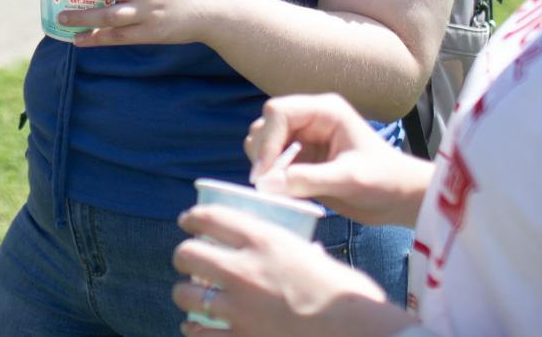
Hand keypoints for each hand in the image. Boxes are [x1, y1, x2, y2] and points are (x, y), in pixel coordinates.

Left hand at [172, 207, 408, 336]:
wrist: (358, 335)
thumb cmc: (349, 297)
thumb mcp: (320, 261)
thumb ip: (300, 255)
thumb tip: (303, 253)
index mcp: (265, 241)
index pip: (210, 217)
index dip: (192, 217)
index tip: (188, 221)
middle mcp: (244, 270)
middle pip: (187, 254)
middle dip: (183, 256)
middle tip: (187, 260)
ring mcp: (239, 308)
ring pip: (185, 295)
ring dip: (185, 294)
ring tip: (189, 295)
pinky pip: (200, 334)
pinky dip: (194, 330)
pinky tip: (194, 328)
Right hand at [243, 94, 432, 226]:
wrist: (400, 198)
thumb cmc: (385, 181)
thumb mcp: (349, 179)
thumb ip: (308, 179)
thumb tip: (266, 184)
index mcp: (325, 111)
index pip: (279, 112)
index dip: (267, 140)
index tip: (265, 173)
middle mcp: (310, 120)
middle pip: (266, 124)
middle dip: (262, 152)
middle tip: (266, 184)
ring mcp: (304, 139)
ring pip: (263, 141)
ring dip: (263, 163)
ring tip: (275, 187)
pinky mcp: (301, 159)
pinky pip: (272, 162)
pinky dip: (269, 175)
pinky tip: (282, 191)